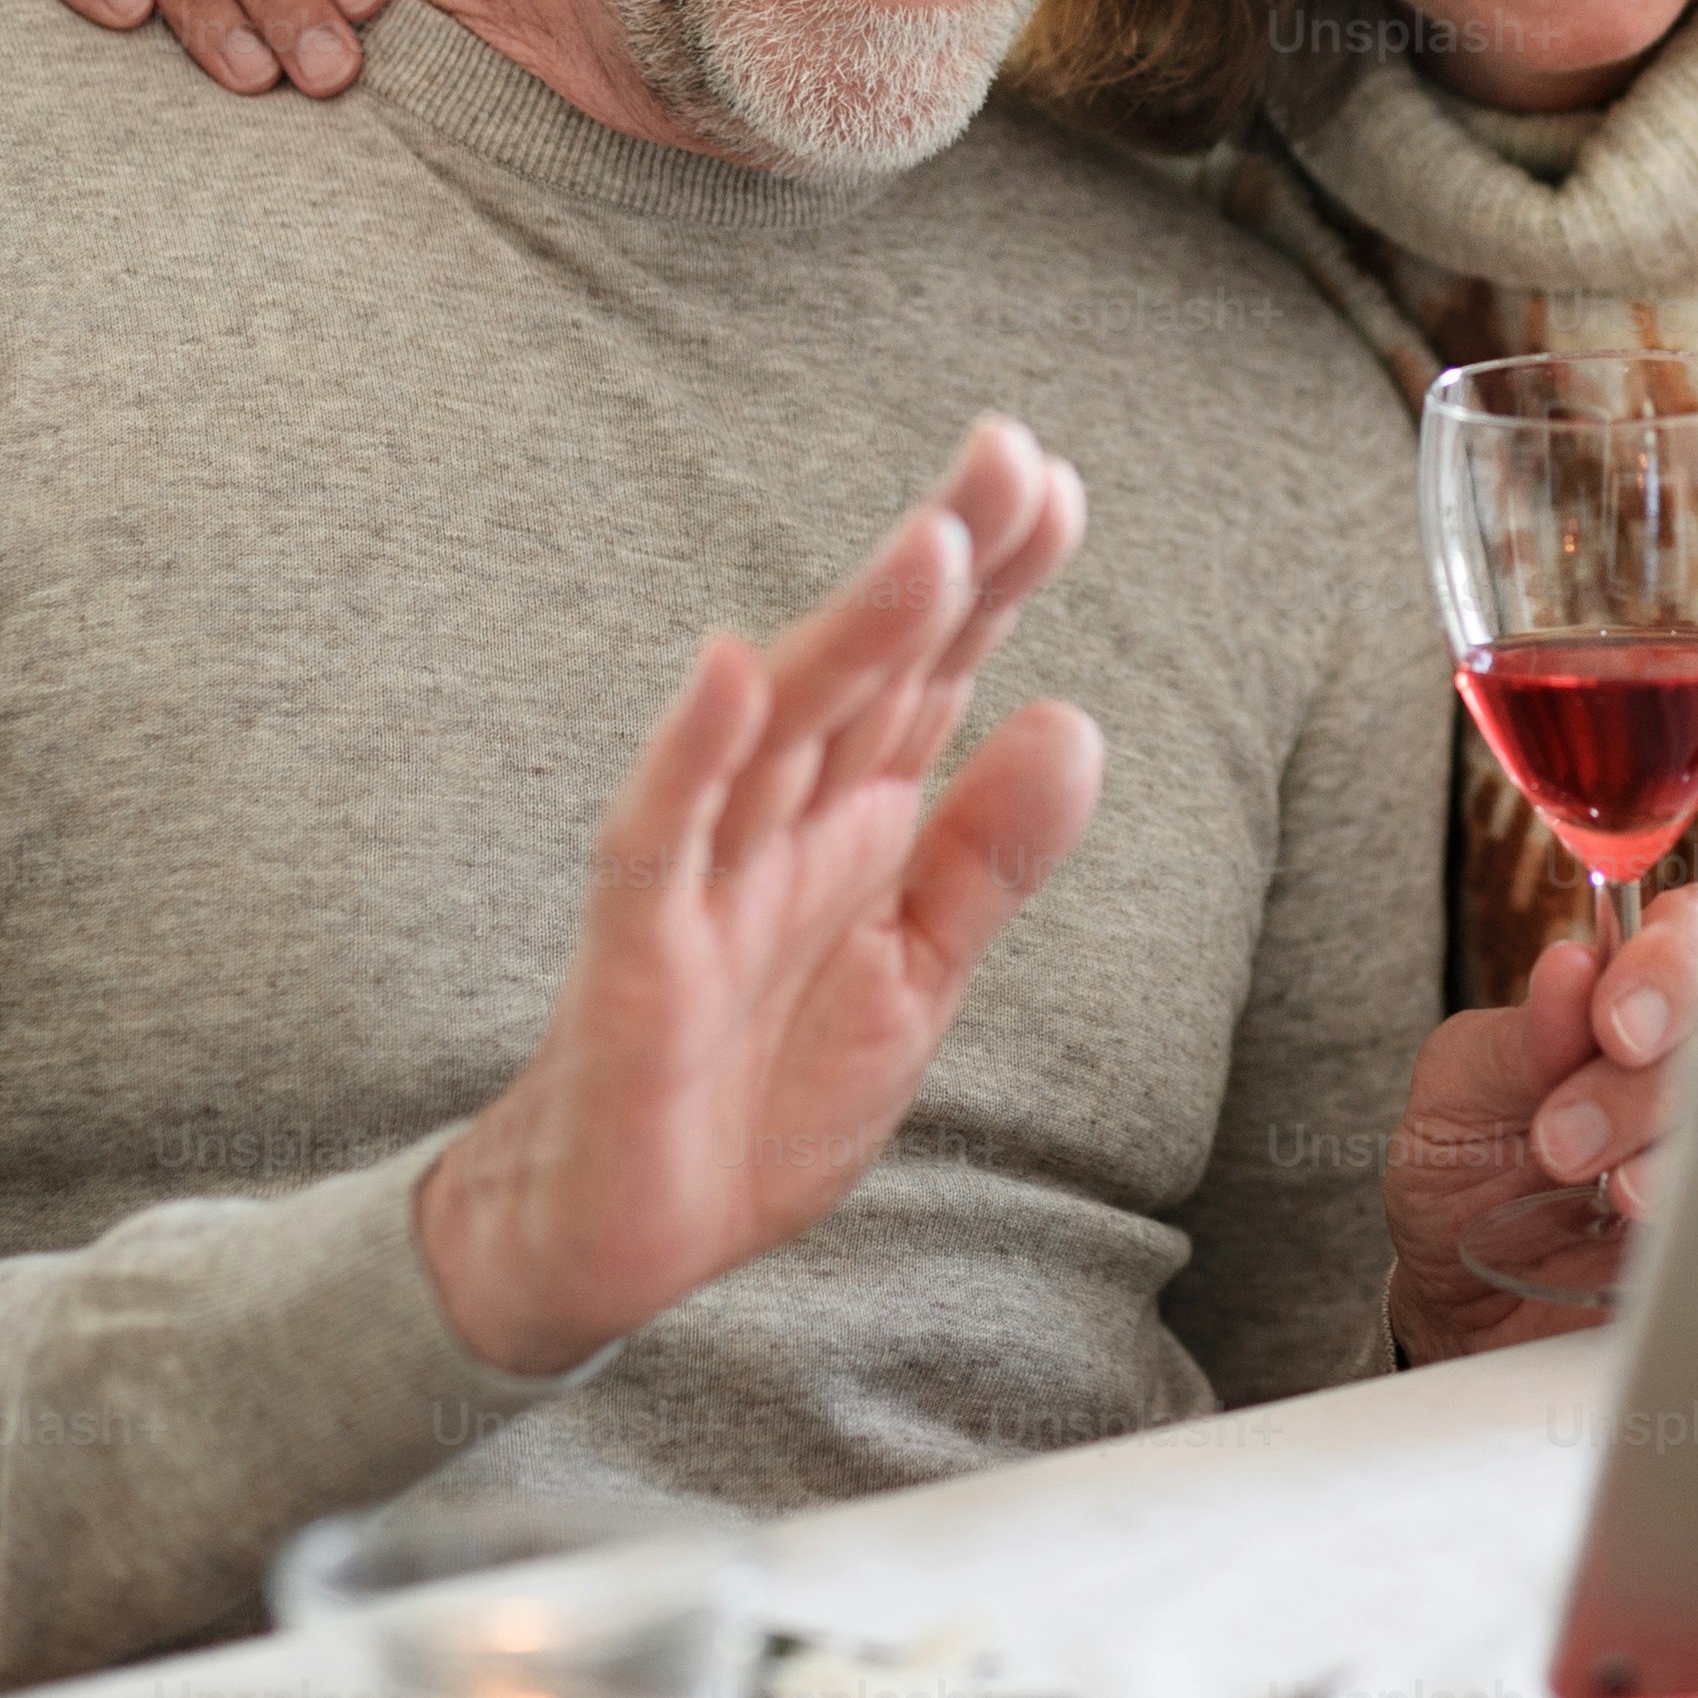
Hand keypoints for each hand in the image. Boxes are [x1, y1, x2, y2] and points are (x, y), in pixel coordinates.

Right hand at [414, 420, 1103, 1376]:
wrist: (620, 1245)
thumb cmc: (753, 1101)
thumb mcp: (913, 980)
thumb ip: (986, 859)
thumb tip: (1078, 719)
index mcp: (849, 824)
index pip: (932, 677)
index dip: (992, 583)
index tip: (1058, 484)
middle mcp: (777, 822)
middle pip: (867, 669)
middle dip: (939, 561)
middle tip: (1011, 452)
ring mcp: (701, 876)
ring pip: (780, 727)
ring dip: (850, 632)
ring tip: (931, 544)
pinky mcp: (633, 950)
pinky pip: (658, 833)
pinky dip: (690, 752)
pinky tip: (730, 670)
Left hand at [1378, 881, 1697, 1361]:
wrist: (1468, 1310)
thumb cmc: (1466, 1178)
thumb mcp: (1461, 1093)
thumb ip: (1517, 1037)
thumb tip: (1574, 968)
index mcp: (1631, 1000)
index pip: (1696, 932)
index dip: (1674, 962)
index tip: (1613, 1023)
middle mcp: (1696, 1061)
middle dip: (1649, 1084)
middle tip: (1564, 1142)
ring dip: (1667, 1156)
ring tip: (1595, 1194)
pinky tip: (1643, 1240)